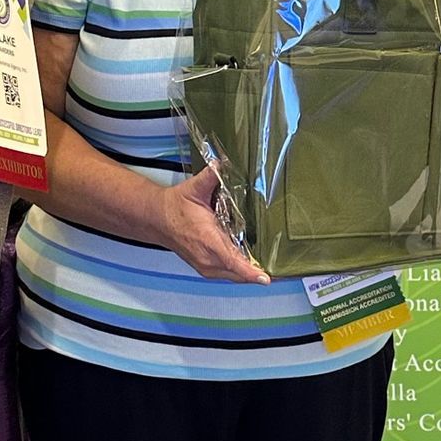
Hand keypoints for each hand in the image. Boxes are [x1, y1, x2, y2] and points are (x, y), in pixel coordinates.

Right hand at [156, 165, 269, 283]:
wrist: (158, 220)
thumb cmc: (175, 207)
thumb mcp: (194, 189)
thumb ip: (210, 177)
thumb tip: (221, 163)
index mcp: (206, 239)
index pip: (231, 260)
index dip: (249, 271)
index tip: (265, 277)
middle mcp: (207, 258)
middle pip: (238, 273)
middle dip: (259, 273)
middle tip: (282, 272)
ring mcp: (206, 266)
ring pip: (234, 276)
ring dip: (251, 274)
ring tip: (273, 270)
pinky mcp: (206, 268)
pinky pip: (229, 274)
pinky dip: (242, 272)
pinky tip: (254, 266)